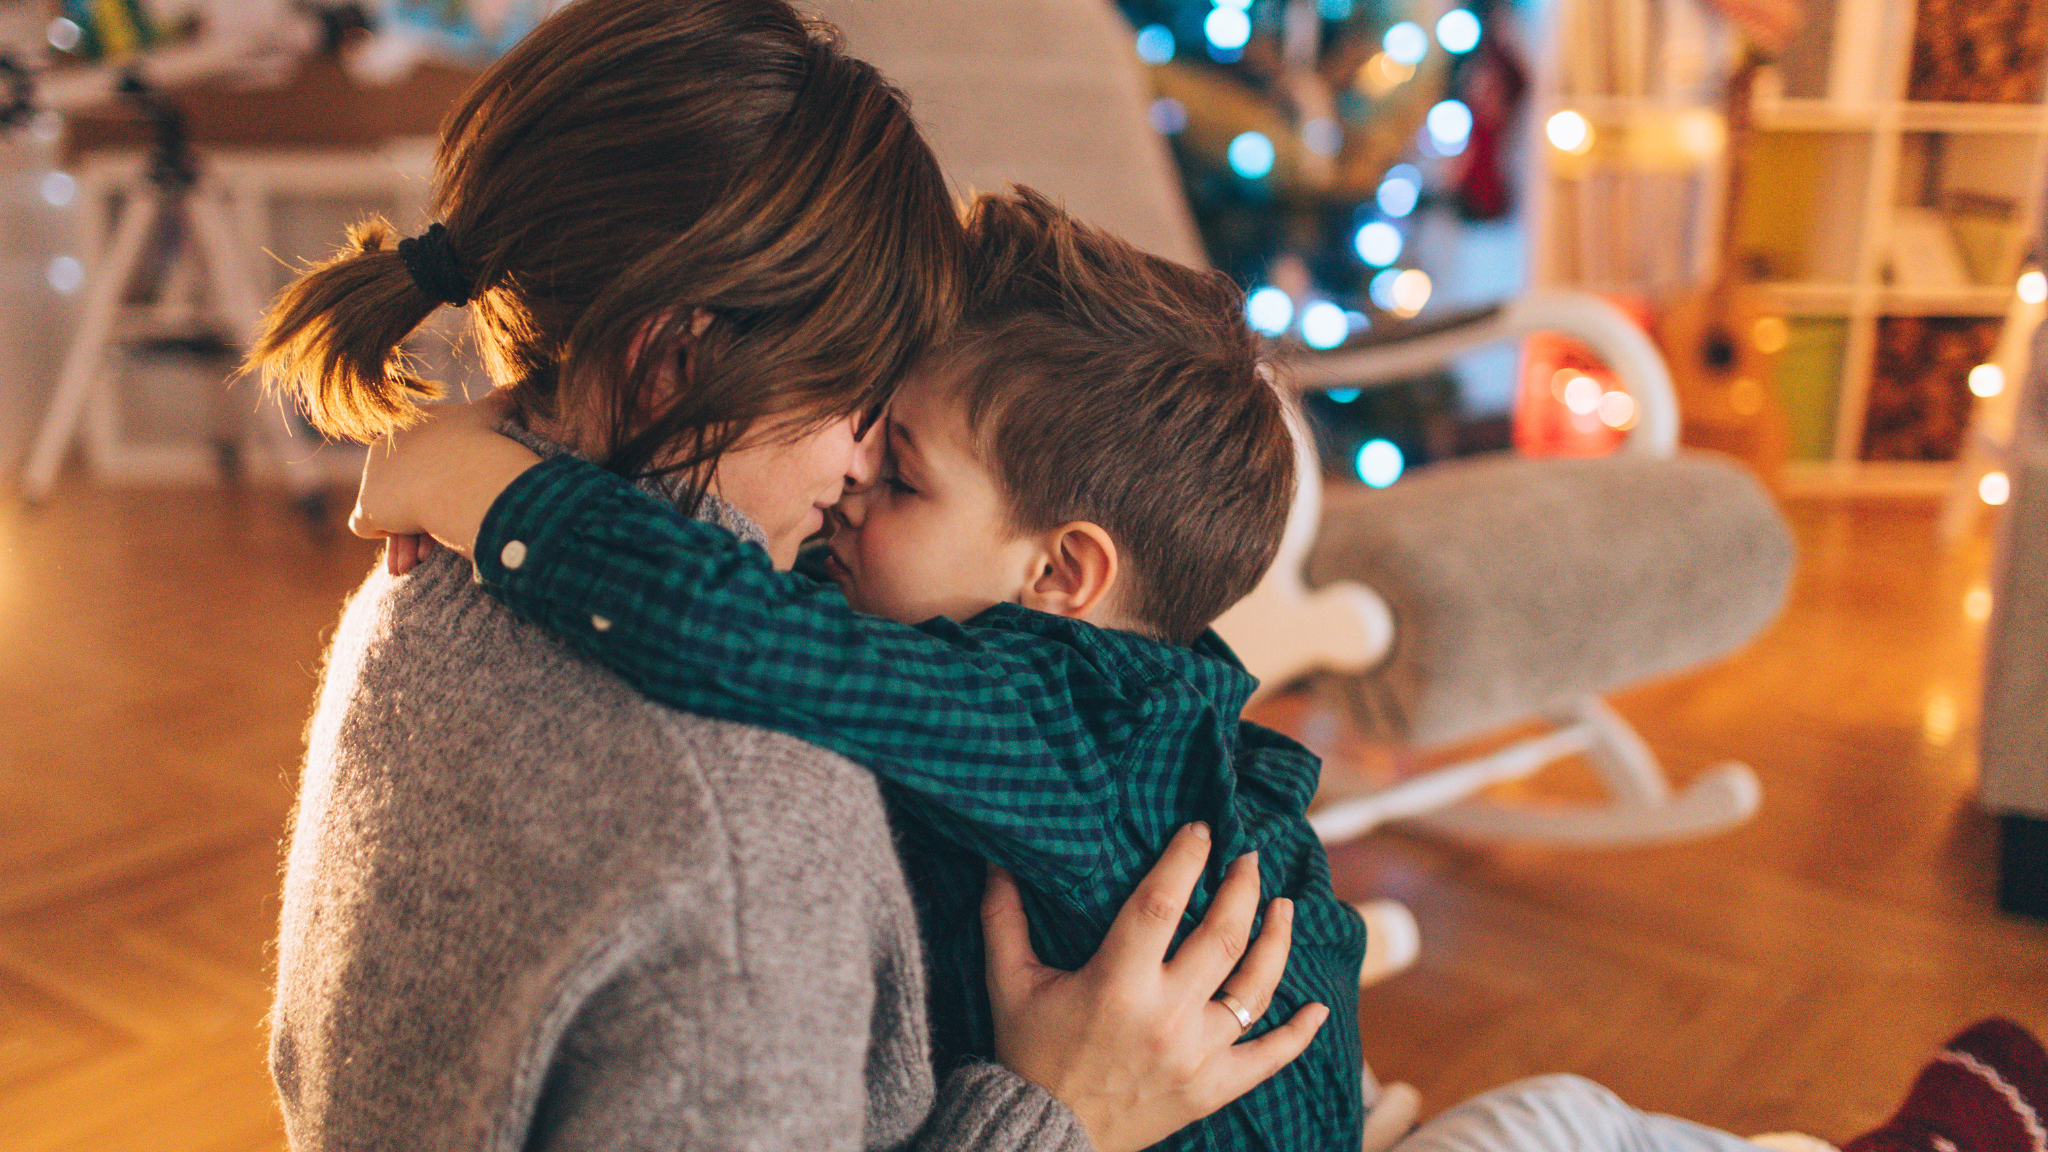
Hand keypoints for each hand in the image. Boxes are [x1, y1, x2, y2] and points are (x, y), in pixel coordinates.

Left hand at [350, 393, 539, 575]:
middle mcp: (388, 443)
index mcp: (416, 420)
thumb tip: (520, 389)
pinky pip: (374, 528)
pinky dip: (395, 543)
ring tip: (431, 557)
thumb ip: (503, 401)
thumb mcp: (492, 416)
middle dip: (429, 516)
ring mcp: (374, 474)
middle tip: (448, 538)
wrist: (465, 478)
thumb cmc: (486, 450)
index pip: (429, 459)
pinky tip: (412, 557)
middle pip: (412, 486)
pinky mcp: (366, 505)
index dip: (448, 484)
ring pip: (396, 512)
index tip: (467, 502)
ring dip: (415, 538)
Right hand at [982, 824, 1327, 1151]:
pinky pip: (1269, 1059)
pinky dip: (1299, 1033)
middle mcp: (1165, 1016)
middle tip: (1251, 860)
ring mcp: (1195, 1055)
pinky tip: (1319, 1007)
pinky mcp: (1211, 1089)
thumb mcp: (1010, 982)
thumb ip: (1004, 917)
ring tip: (1284, 907)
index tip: (1202, 830)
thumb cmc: (1028, 1053)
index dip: (1186, 859)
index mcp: (1116, 983)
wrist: (1045, 1136)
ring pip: (1255, 988)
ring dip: (1277, 942)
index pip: (1161, 902)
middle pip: (1224, 936)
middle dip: (1244, 888)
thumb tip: (999, 860)